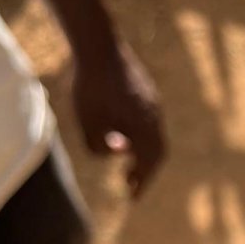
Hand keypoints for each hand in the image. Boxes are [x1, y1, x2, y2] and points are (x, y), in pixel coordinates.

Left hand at [71, 38, 165, 196]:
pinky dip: (141, 136)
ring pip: (154, 136)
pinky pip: (149, 121)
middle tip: (128, 184)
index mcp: (145, 128)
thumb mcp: (87, 124)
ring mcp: (154, 103)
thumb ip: (99, 147)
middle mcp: (155, 117)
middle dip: (144, 171)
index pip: (149, 164)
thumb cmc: (89, 87)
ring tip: (126, 162)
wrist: (98, 44)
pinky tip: (124, 135)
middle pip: (157, 153)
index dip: (141, 183)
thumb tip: (117, 153)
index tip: (132, 199)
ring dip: (142, 153)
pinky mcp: (147, 91)